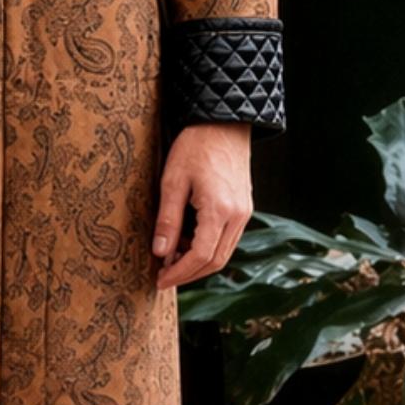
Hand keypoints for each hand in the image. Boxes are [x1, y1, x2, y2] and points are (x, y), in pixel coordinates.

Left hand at [152, 122, 252, 290]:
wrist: (223, 124)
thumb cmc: (195, 147)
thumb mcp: (172, 181)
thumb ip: (168, 220)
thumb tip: (160, 252)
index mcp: (220, 210)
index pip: (200, 256)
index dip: (179, 273)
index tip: (160, 280)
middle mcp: (238, 216)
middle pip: (216, 261)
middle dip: (189, 273)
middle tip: (164, 275)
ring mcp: (244, 213)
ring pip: (224, 252)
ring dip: (198, 261)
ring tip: (171, 257)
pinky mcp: (244, 207)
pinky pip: (227, 238)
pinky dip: (208, 246)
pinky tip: (187, 240)